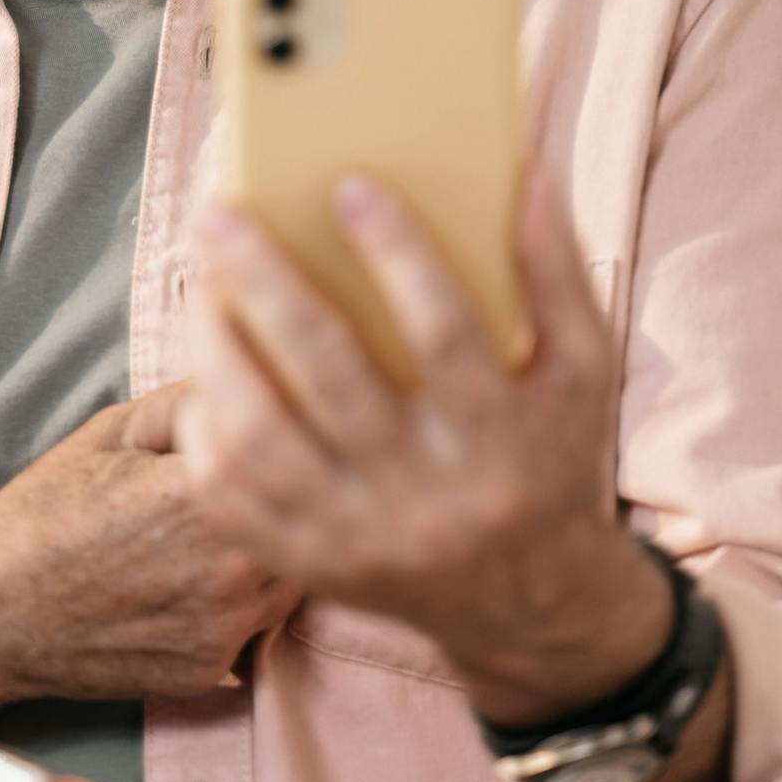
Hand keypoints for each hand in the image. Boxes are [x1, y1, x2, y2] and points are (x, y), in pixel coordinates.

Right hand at [0, 381, 304, 731]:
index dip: (287, 438)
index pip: (294, 450)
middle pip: (304, 517)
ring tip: (215, 528)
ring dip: (272, 548)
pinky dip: (240, 599)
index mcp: (207, 492)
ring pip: (291, 574)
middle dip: (288, 494)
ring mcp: (225, 626)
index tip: (277, 428)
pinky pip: (257, 623)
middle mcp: (229, 566)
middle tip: (252, 477)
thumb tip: (250, 375)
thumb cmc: (47, 511)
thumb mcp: (115, 430)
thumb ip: (192, 399)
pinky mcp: (213, 670)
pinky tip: (194, 578)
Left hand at [172, 160, 673, 725]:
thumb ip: (557, 272)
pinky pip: (228, 494)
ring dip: (216, 350)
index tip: (350, 183)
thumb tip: (527, 172)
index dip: (399, 255)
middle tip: (220, 216)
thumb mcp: (580, 370)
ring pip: (259, 439)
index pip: (444, 334)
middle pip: (329, 377)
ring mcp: (358, 537)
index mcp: (500, 438)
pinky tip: (204, 366)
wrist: (533, 609)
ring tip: (201, 282)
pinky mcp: (308, 565)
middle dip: (265, 285)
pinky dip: (203, 425)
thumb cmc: (548, 457)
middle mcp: (426, 494)